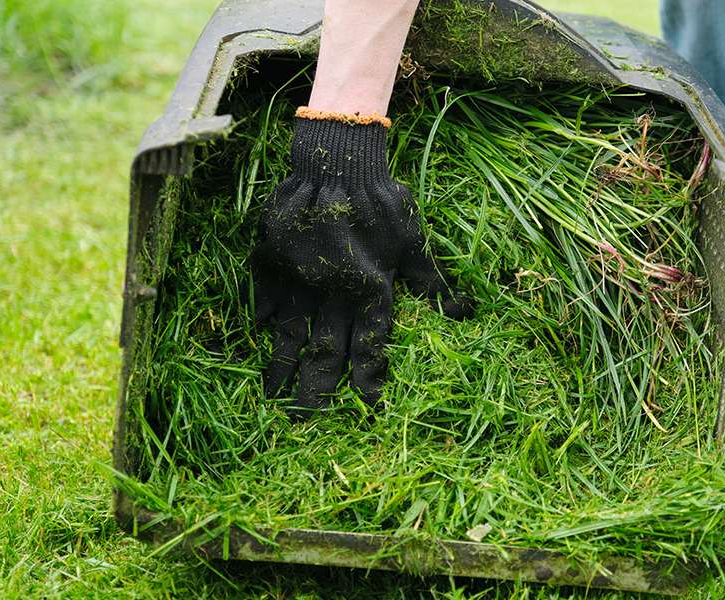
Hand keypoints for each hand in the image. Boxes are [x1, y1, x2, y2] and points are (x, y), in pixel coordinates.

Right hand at [252, 113, 469, 420]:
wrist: (337, 162)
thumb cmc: (384, 201)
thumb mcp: (413, 241)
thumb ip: (431, 281)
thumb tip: (463, 313)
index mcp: (372, 288)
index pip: (371, 345)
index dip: (370, 377)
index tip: (368, 407)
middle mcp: (334, 291)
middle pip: (326, 350)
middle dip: (317, 388)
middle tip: (305, 421)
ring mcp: (300, 278)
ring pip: (291, 333)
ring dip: (282, 367)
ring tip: (273, 397)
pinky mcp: (273, 261)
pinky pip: (267, 300)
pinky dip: (265, 322)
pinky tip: (260, 342)